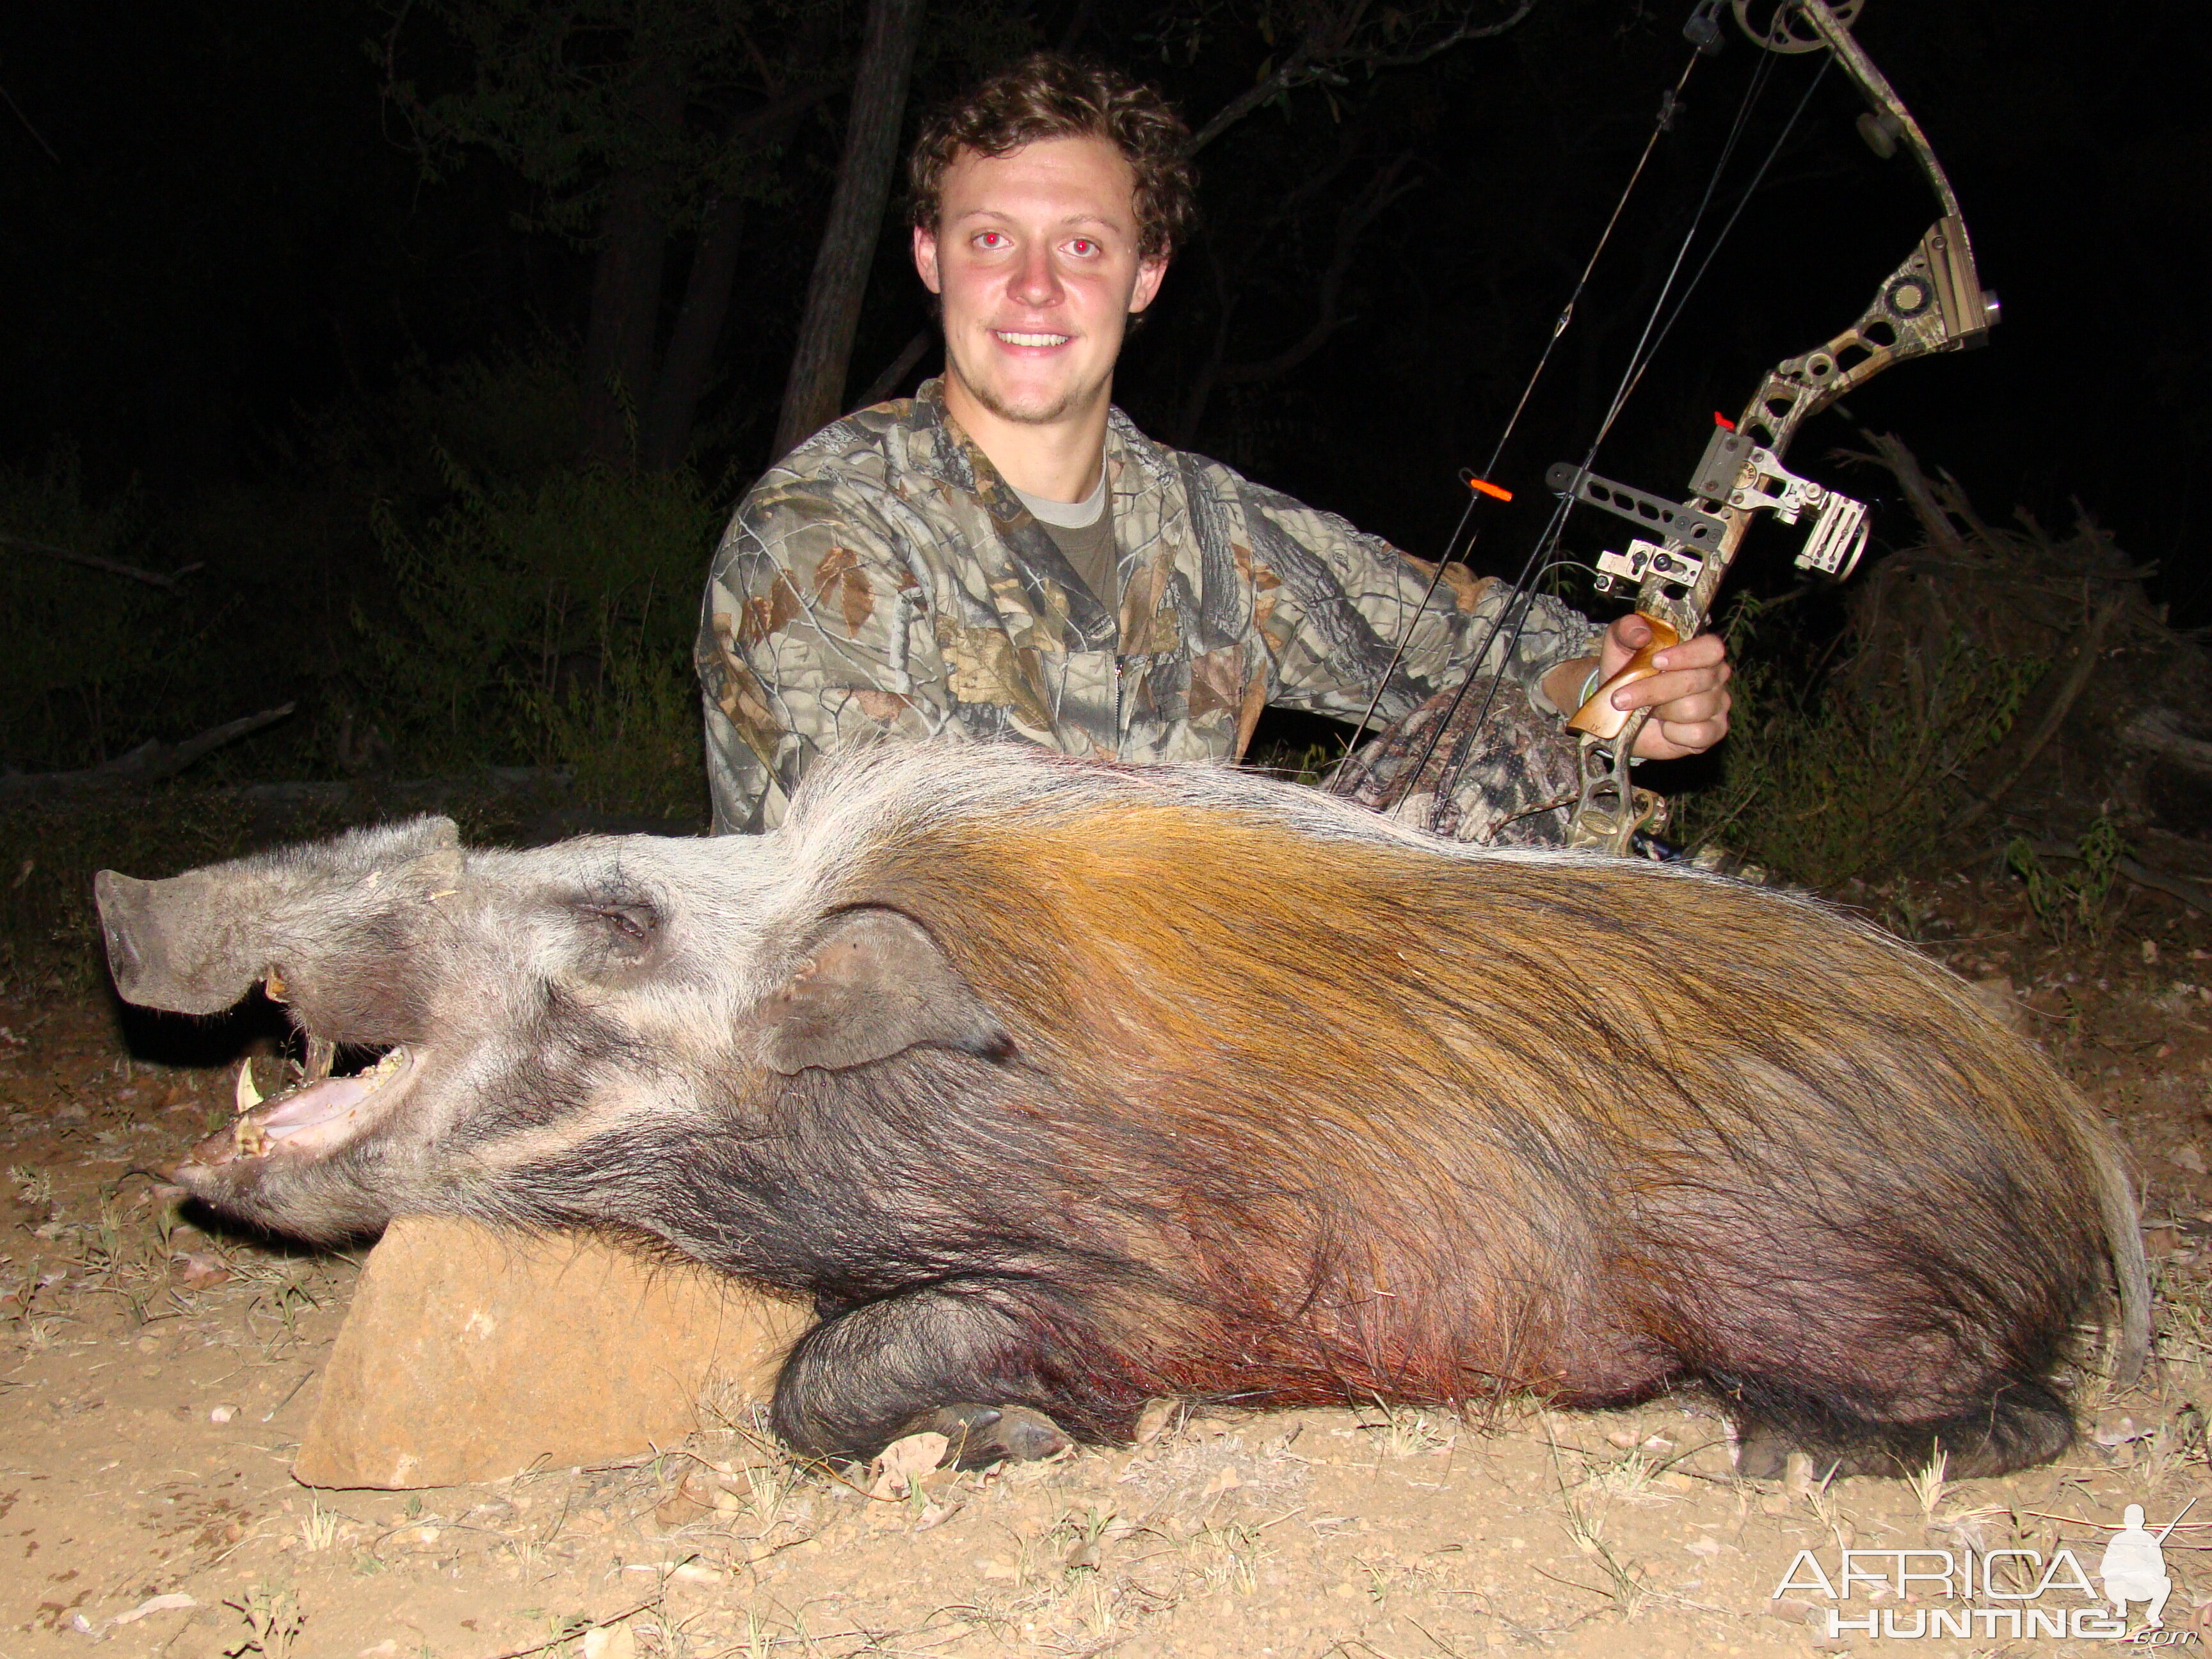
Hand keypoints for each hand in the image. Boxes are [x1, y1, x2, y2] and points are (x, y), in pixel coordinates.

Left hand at [1594, 615, 1731, 760]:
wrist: (1617, 712)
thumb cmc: (1626, 673)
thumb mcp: (1618, 645)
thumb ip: (1626, 630)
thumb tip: (1641, 633)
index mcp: (1700, 652)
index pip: (1711, 648)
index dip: (1686, 655)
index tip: (1655, 661)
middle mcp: (1715, 677)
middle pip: (1695, 681)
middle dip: (1653, 690)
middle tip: (1622, 697)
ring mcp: (1717, 706)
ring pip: (1693, 709)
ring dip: (1661, 712)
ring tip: (1649, 710)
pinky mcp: (1712, 732)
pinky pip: (1698, 734)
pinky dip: (1674, 733)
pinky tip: (1664, 728)